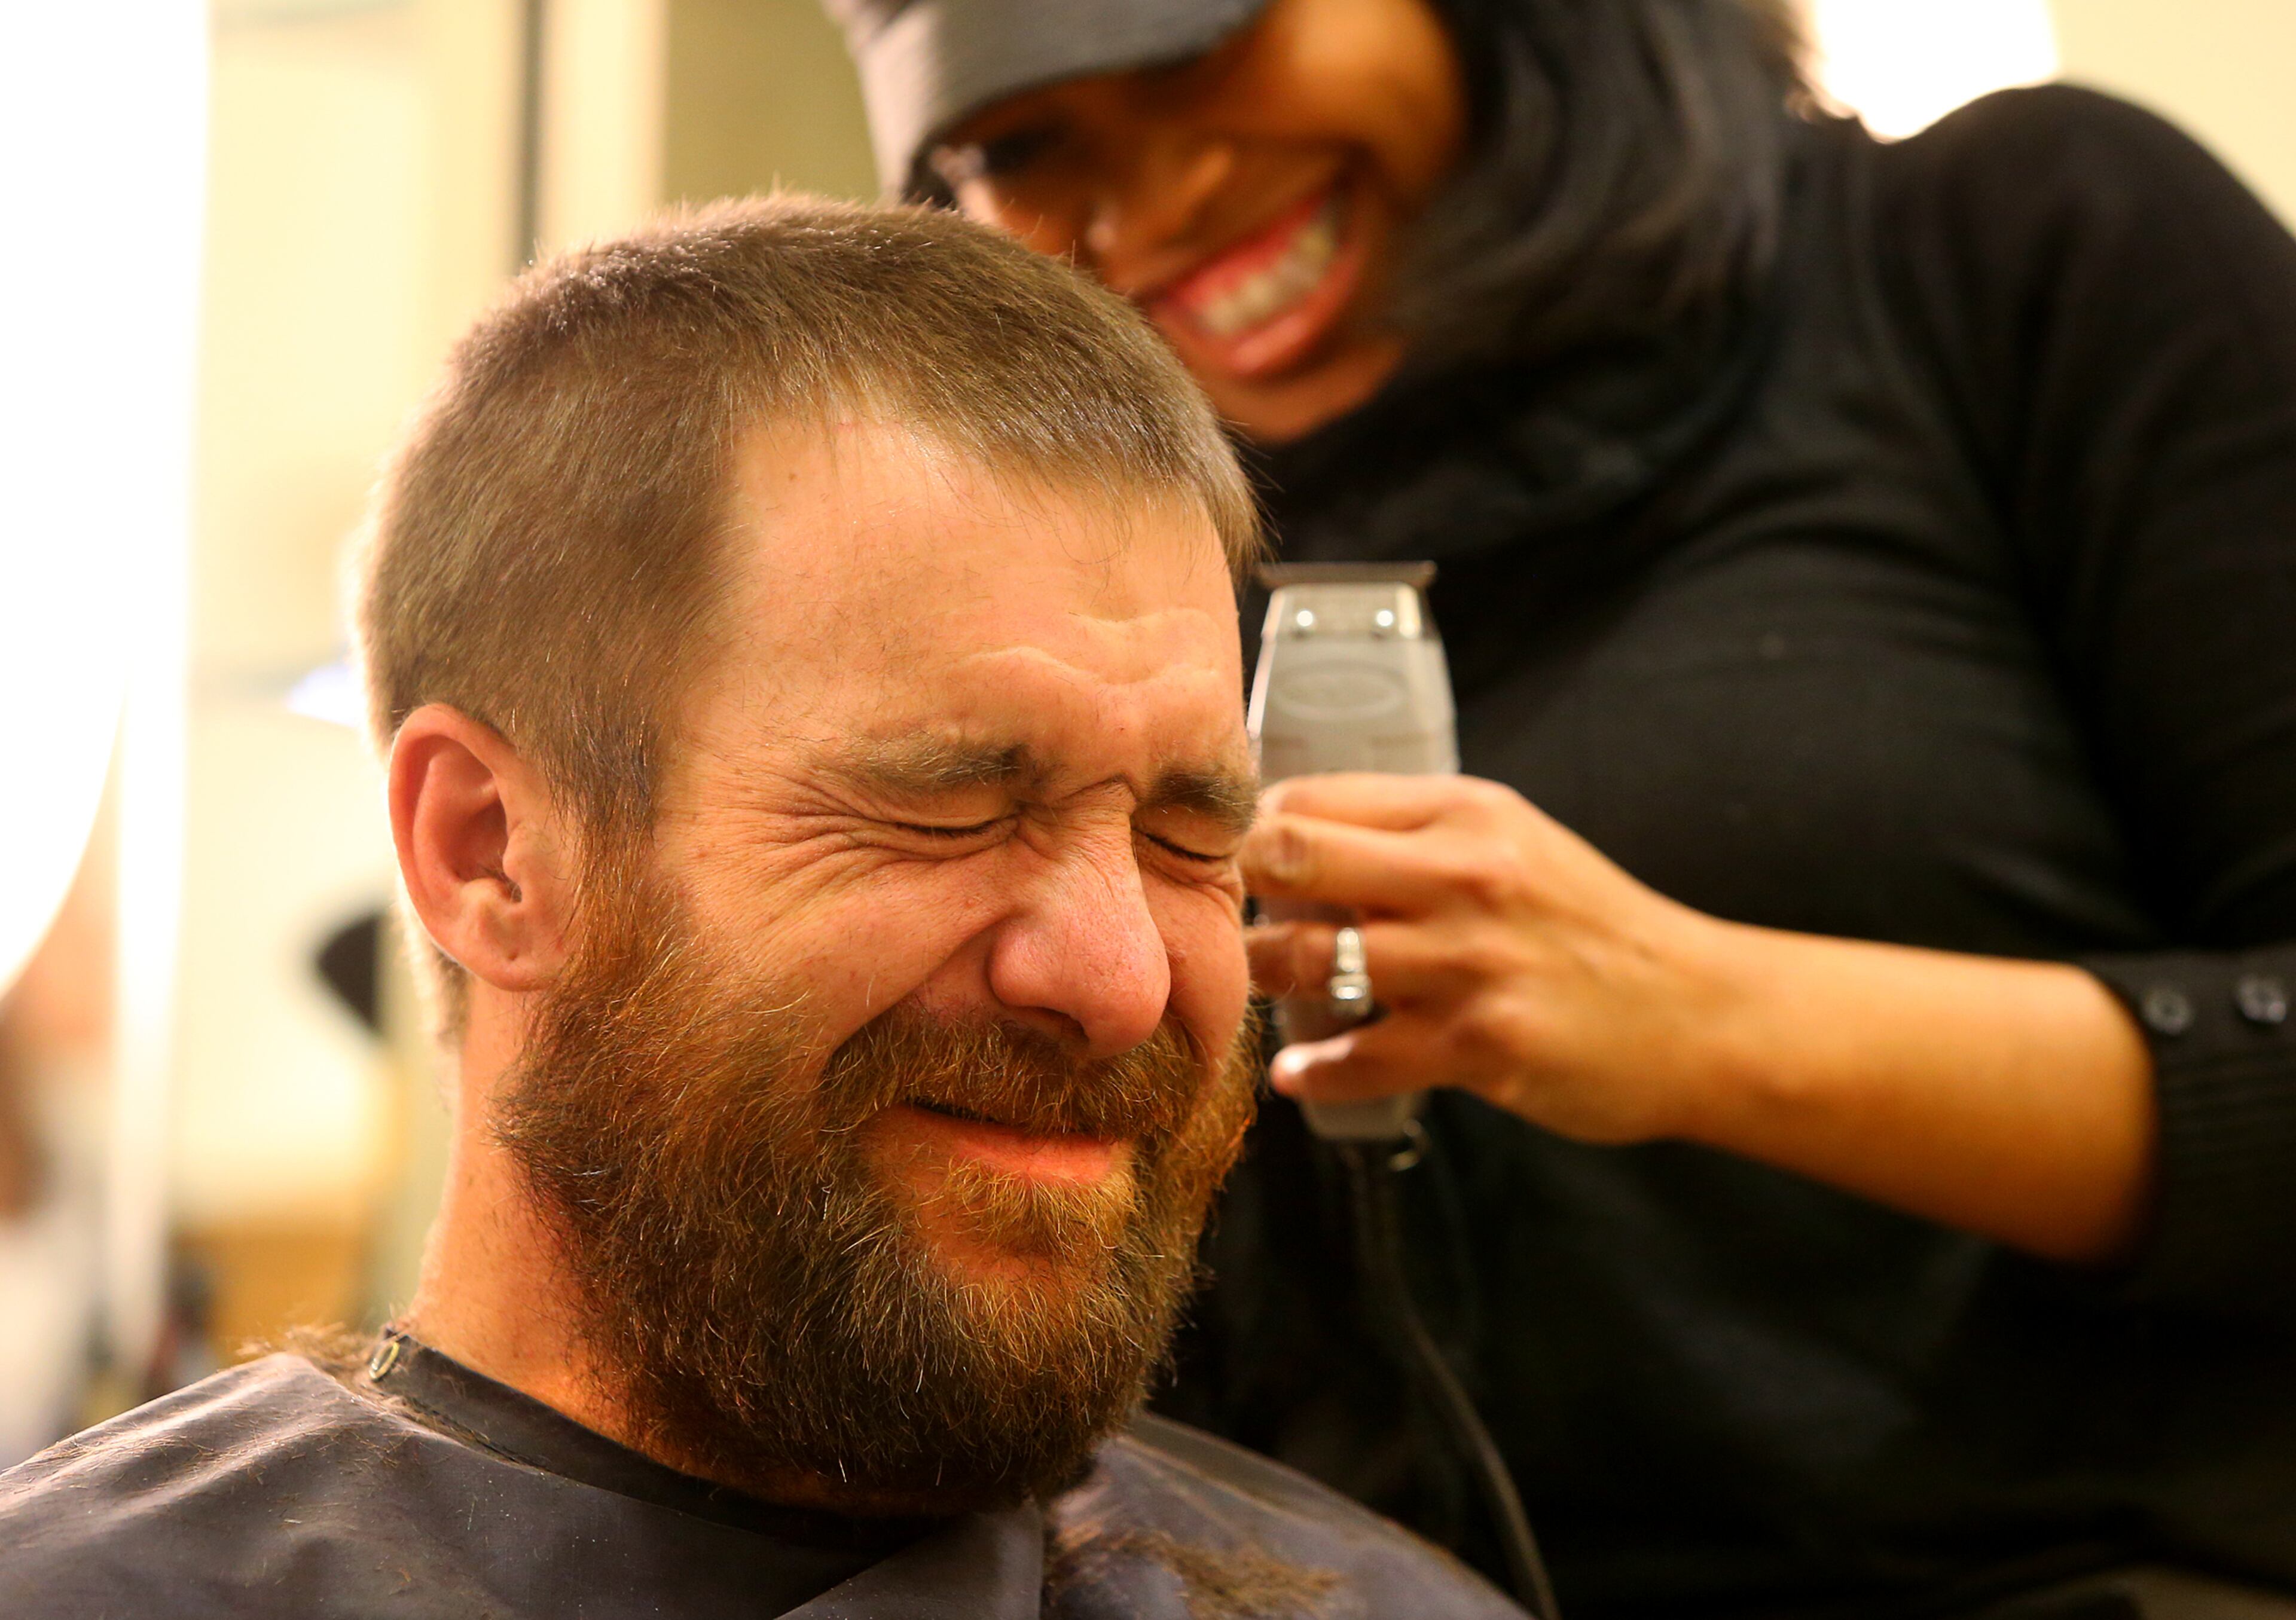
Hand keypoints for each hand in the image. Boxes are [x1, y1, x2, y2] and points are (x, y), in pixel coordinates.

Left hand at [1243, 774, 1733, 1143]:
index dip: (1251, 825)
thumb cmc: (1591, 928)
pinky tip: (1299, 1069)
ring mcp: (1468, 962)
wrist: (1699, 1014)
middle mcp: (1463, 875)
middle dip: (1236, 885)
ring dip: (1263, 976)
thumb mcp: (1514, 844)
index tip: (1226, 854)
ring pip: (1306, 959)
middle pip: (1291, 855)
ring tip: (1261, 985)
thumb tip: (1295, 835)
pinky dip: (1314, 1068)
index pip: (1314, 795)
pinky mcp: (1477, 1045)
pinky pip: (1356, 1058)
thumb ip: (1414, 836)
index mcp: (1466, 813)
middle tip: (1219, 915)